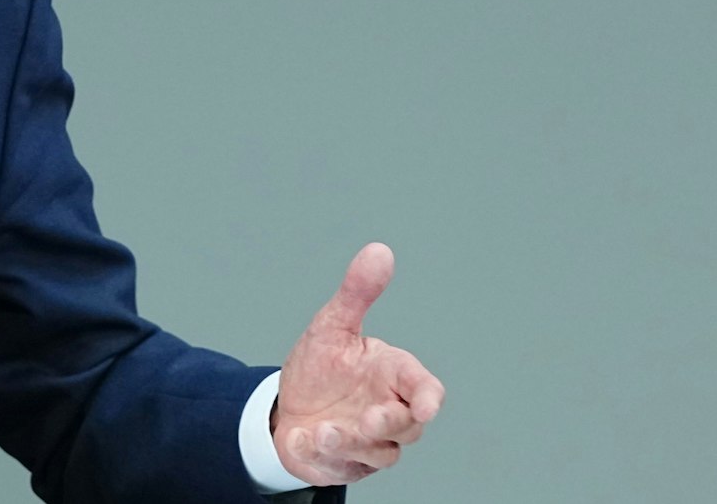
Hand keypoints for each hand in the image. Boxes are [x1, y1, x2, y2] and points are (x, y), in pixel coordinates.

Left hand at [271, 243, 444, 485]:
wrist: (287, 408)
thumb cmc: (321, 366)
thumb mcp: (332, 325)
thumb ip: (357, 293)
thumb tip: (379, 250)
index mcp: (392, 375)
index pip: (424, 387)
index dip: (429, 397)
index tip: (427, 404)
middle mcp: (389, 410)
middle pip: (410, 426)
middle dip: (389, 424)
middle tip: (368, 419)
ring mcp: (372, 443)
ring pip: (380, 452)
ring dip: (351, 443)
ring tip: (322, 431)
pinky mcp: (350, 465)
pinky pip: (345, 467)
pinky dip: (321, 455)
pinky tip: (300, 439)